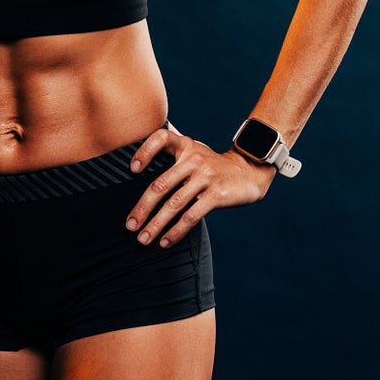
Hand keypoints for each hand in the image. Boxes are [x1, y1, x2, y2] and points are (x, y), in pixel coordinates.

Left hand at [123, 124, 274, 248]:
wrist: (250, 171)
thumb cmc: (212, 165)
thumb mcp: (194, 152)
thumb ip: (172, 156)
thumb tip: (139, 172)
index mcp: (185, 145)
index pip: (161, 137)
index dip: (144, 151)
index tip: (132, 170)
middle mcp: (193, 158)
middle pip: (161, 184)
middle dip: (142, 208)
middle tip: (129, 226)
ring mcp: (205, 176)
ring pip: (174, 204)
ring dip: (155, 225)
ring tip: (143, 239)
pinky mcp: (217, 194)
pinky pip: (191, 216)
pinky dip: (176, 231)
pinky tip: (165, 242)